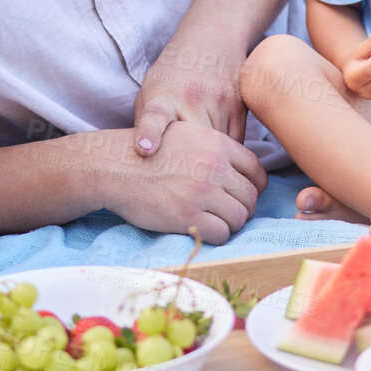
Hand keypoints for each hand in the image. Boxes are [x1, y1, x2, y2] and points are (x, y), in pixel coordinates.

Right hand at [100, 123, 266, 244]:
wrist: (115, 166)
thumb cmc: (147, 151)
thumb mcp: (185, 134)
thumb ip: (214, 148)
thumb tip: (237, 169)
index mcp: (217, 144)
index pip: (255, 170)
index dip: (255, 187)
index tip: (243, 195)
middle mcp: (214, 167)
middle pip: (250, 197)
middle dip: (243, 208)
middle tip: (229, 213)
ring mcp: (202, 192)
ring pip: (239, 217)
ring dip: (230, 224)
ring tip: (216, 222)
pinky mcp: (187, 215)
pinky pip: (220, 233)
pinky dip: (216, 235)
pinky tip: (203, 230)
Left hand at [132, 38, 247, 157]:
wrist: (212, 38)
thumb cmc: (172, 76)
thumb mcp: (149, 94)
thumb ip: (145, 127)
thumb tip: (144, 165)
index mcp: (162, 97)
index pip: (154, 116)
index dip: (150, 133)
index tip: (144, 149)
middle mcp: (190, 98)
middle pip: (193, 149)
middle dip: (190, 166)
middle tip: (183, 177)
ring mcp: (219, 102)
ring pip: (219, 151)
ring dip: (212, 159)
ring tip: (202, 152)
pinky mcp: (241, 105)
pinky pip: (237, 145)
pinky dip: (228, 151)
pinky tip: (220, 141)